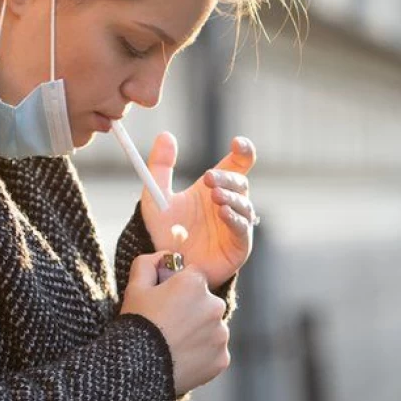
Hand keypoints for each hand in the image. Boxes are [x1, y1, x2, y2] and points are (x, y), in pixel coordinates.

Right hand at [120, 251, 230, 394]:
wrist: (137, 368)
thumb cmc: (136, 324)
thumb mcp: (135, 286)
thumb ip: (149, 263)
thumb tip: (165, 255)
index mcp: (195, 283)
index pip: (194, 277)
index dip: (178, 288)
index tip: (165, 302)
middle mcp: (215, 305)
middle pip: (206, 303)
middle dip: (192, 310)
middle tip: (168, 325)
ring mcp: (221, 334)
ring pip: (212, 328)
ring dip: (198, 333)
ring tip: (173, 344)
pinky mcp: (222, 358)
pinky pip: (214, 352)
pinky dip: (202, 355)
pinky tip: (182, 358)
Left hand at [141, 133, 257, 289]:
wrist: (164, 265)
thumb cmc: (164, 231)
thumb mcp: (155, 196)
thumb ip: (160, 166)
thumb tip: (166, 135)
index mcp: (215, 187)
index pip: (237, 164)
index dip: (243, 152)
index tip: (238, 142)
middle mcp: (229, 203)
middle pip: (240, 183)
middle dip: (227, 178)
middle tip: (208, 179)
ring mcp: (235, 225)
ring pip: (244, 205)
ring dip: (231, 198)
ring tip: (215, 197)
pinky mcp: (238, 246)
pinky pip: (242, 230)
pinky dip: (235, 219)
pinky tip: (223, 213)